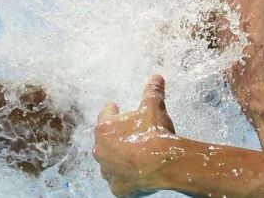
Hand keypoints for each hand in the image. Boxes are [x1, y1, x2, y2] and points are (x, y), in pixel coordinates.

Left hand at [94, 75, 178, 196]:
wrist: (162, 163)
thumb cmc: (154, 133)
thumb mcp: (154, 107)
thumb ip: (153, 92)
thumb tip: (156, 77)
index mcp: (105, 128)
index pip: (105, 115)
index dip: (111, 111)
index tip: (113, 107)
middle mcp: (101, 150)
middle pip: (104, 141)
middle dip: (113, 137)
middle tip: (124, 134)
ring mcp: (108, 171)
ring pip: (109, 163)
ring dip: (116, 159)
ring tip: (129, 156)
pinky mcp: (117, 188)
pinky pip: (119, 182)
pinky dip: (124, 178)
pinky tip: (133, 175)